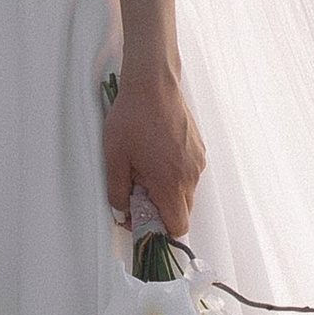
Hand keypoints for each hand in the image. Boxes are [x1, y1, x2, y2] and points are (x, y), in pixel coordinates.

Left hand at [102, 57, 204, 244]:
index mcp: (171, 183)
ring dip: (166, 190)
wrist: (154, 84)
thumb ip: (118, 192)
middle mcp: (191, 175)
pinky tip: (156, 154)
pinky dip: (174, 173)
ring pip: (185, 192)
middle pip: (181, 211)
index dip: (158, 230)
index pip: (177, 227)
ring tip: (144, 167)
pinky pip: (188, 173)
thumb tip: (122, 211)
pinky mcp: (199, 149)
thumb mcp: (115, 158)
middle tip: (136, 191)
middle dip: (160, 209)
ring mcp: (198, 161)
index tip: (139, 218)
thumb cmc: (132, 118)